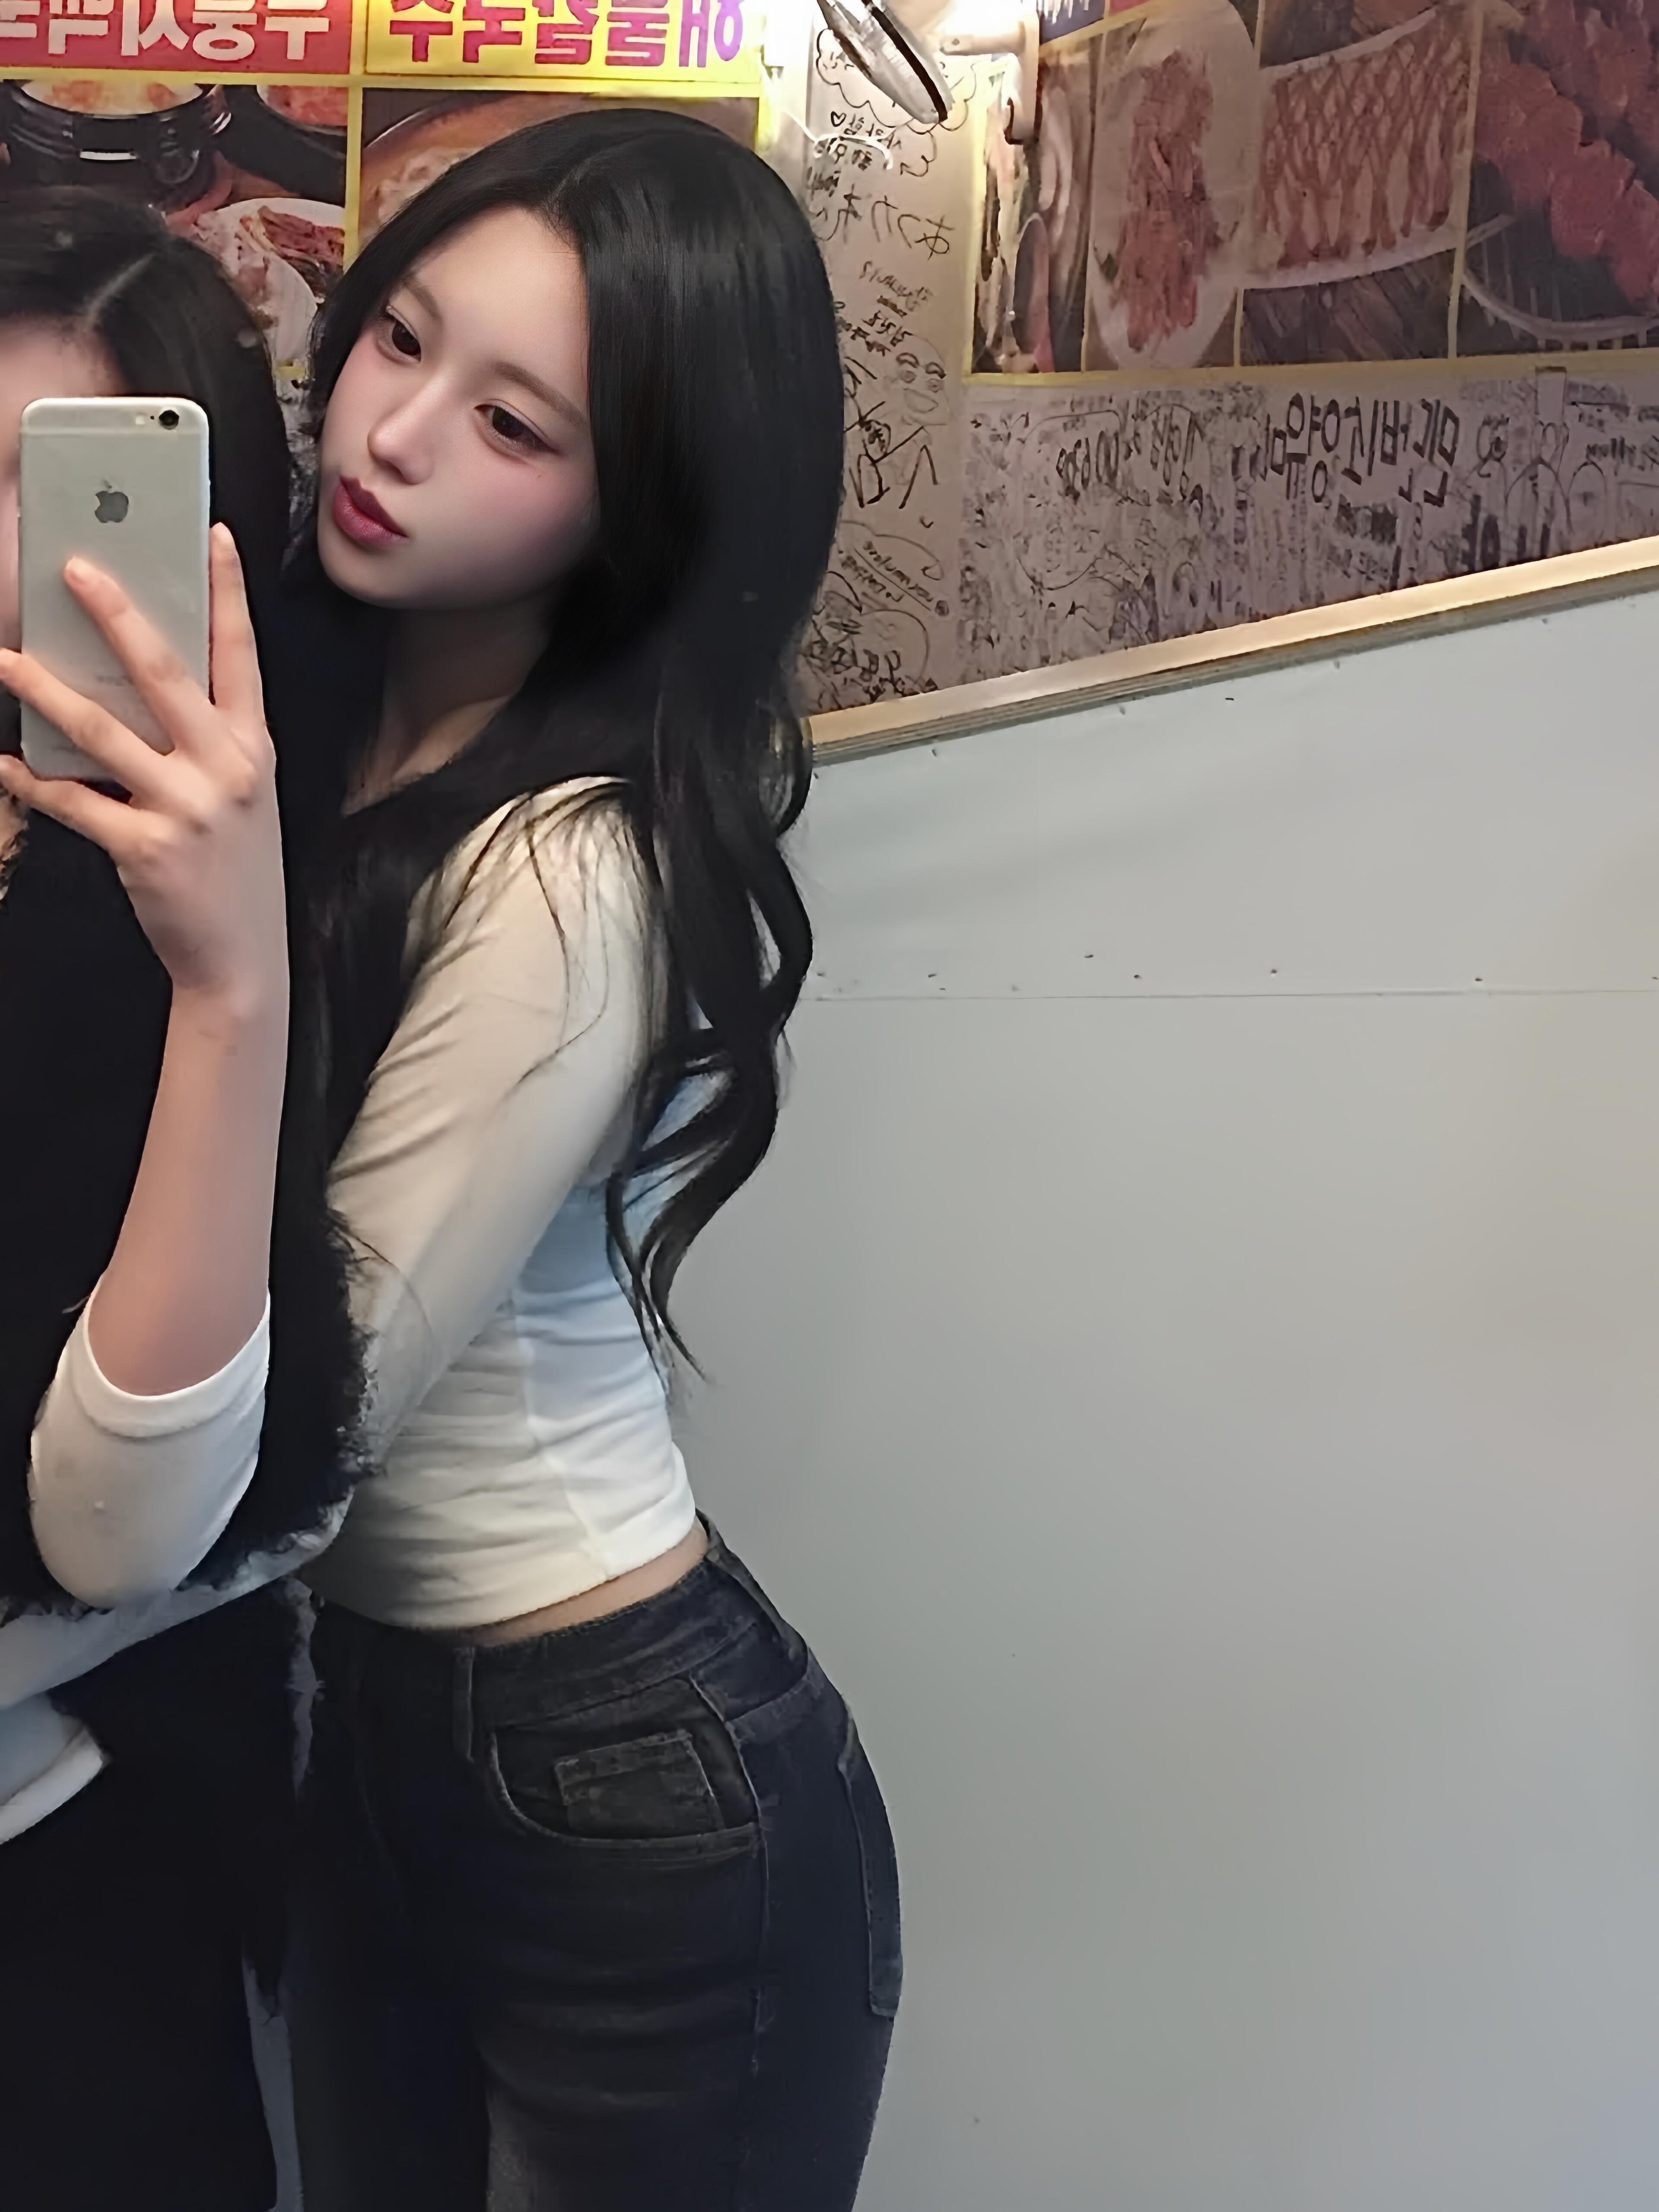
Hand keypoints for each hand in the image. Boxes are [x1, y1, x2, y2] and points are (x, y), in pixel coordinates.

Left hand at [0, 527, 286, 1015]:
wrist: (240, 961)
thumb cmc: (233, 871)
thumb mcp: (239, 796)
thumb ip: (203, 741)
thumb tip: (135, 684)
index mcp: (252, 749)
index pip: (242, 655)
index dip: (228, 592)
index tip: (212, 535)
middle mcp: (225, 769)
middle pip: (164, 674)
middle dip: (116, 614)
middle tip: (73, 567)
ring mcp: (186, 808)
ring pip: (101, 731)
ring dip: (43, 690)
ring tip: (4, 661)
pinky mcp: (144, 847)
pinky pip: (73, 802)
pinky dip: (31, 782)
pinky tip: (3, 764)